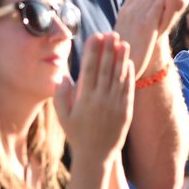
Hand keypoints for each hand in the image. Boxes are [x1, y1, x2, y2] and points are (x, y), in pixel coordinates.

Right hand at [54, 33, 133, 160]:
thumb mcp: (63, 116)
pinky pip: (128, 88)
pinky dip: (128, 74)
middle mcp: (101, 100)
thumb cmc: (76, 134)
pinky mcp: (126, 110)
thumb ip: (60, 95)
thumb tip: (63, 75)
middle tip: (110, 33)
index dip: (93, 51)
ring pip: (118, 76)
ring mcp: (115, 105)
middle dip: (108, 49)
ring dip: (121, 58)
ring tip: (122, 42)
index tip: (95, 36)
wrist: (96, 155)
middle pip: (105, 69)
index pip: (89, 69)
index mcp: (84, 100)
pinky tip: (128, 61)